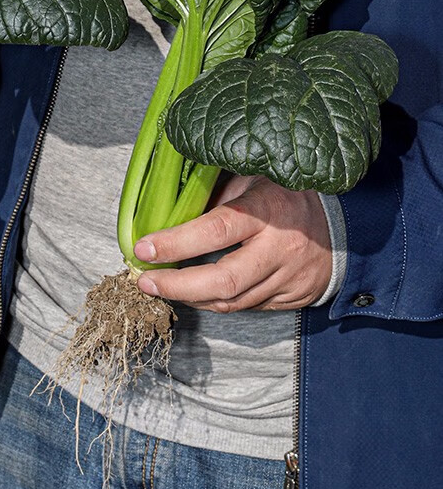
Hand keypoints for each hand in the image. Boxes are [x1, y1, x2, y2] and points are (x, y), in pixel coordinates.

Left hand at [133, 175, 331, 311]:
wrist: (344, 226)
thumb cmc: (286, 195)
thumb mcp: (252, 180)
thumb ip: (214, 196)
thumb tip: (166, 210)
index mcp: (268, 210)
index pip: (216, 230)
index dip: (176, 242)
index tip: (143, 248)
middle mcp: (279, 248)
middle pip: (223, 281)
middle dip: (177, 286)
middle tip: (145, 281)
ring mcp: (288, 278)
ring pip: (232, 302)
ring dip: (191, 298)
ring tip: (162, 287)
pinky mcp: (291, 299)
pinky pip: (247, 308)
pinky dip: (216, 302)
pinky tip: (196, 292)